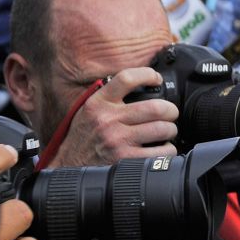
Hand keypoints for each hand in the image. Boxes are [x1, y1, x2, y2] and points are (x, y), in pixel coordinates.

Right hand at [50, 67, 179, 167]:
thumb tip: (140, 86)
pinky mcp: (125, 159)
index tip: (157, 79)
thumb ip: (110, 97)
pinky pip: (161, 152)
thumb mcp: (89, 110)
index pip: (127, 78)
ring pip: (162, 129)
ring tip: (167, 132)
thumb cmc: (83, 136)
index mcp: (99, 103)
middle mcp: (108, 120)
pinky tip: (163, 149)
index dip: (148, 75)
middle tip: (171, 114)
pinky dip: (168, 150)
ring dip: (171, 130)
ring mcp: (117, 140)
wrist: (68, 164)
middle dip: (171, 110)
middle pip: (155, 107)